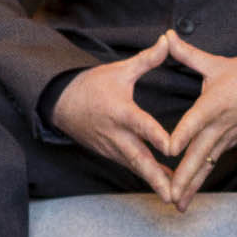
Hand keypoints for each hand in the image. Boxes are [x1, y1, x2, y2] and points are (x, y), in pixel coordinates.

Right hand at [49, 50, 180, 192]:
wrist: (62, 104)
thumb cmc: (93, 85)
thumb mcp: (119, 71)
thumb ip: (147, 59)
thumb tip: (167, 39)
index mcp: (120, 111)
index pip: (141, 124)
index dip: (155, 136)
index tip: (172, 148)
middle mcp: (116, 134)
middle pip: (138, 159)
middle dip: (156, 178)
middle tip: (172, 193)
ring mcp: (112, 148)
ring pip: (136, 168)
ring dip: (154, 182)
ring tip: (175, 197)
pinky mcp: (110, 154)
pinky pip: (132, 167)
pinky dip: (148, 177)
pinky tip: (167, 185)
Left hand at [147, 30, 236, 196]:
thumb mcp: (215, 62)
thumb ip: (187, 53)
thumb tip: (166, 35)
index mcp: (214, 104)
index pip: (195, 121)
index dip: (183, 134)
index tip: (169, 149)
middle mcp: (220, 126)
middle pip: (200, 154)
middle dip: (184, 176)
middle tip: (170, 194)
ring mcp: (226, 138)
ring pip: (206, 165)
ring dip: (192, 185)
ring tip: (177, 204)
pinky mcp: (229, 144)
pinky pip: (212, 164)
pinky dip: (200, 180)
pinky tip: (188, 194)